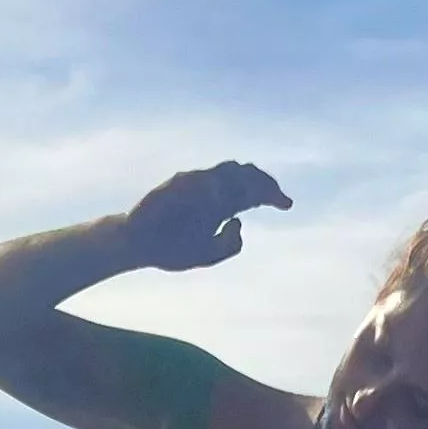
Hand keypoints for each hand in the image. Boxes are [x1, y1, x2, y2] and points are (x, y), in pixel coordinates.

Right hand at [121, 161, 290, 271]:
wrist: (139, 247)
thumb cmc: (171, 249)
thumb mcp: (207, 255)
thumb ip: (228, 246)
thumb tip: (239, 221)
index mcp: (222, 205)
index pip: (253, 191)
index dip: (272, 193)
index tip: (288, 204)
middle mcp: (210, 191)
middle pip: (243, 175)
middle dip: (262, 182)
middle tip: (275, 195)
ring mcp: (191, 186)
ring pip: (223, 173)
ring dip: (241, 183)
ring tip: (256, 197)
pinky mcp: (172, 186)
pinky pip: (195, 181)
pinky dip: (210, 188)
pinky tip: (222, 201)